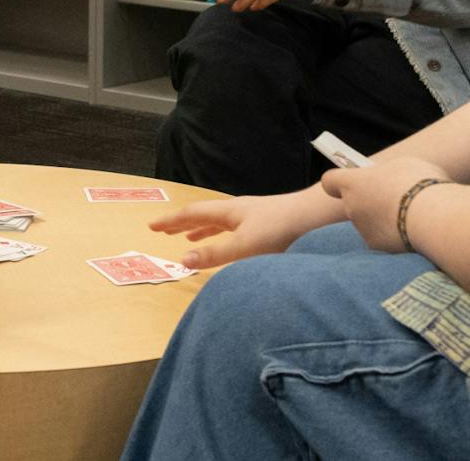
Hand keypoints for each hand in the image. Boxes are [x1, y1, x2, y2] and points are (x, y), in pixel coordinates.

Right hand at [148, 186, 342, 268]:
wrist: (318, 217)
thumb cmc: (281, 229)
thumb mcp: (245, 246)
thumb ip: (215, 254)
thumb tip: (182, 260)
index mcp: (227, 212)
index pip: (191, 214)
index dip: (171, 221)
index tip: (151, 225)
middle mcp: (238, 210)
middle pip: (203, 215)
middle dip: (182, 223)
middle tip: (164, 231)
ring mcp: (253, 215)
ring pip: (219, 221)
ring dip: (201, 229)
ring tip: (192, 239)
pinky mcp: (268, 223)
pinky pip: (234, 228)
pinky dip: (222, 234)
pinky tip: (231, 242)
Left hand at [321, 157, 452, 252]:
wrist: (437, 219)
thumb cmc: (420, 184)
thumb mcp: (403, 165)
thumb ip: (387, 173)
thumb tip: (387, 180)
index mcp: (353, 183)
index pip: (331, 181)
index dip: (340, 181)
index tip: (355, 181)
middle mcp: (352, 207)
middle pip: (355, 203)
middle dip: (371, 202)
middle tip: (397, 199)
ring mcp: (363, 230)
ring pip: (370, 223)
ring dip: (385, 220)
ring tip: (414, 216)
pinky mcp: (378, 249)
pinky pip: (385, 240)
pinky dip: (397, 237)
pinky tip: (416, 232)